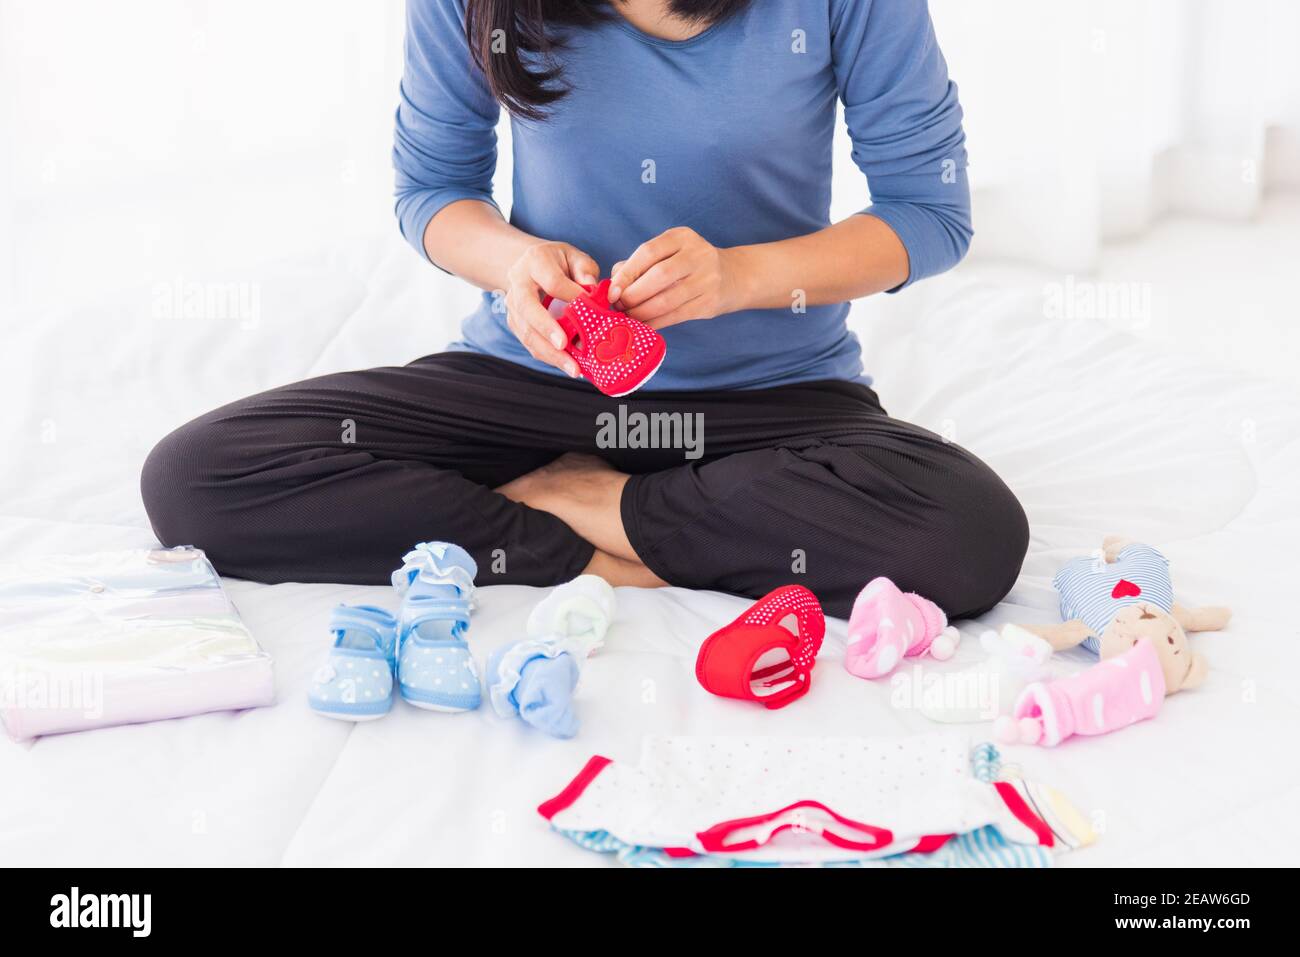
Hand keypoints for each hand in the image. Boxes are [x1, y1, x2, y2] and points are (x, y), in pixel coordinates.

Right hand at [505, 241, 599, 375]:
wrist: (527, 265)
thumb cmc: (558, 262)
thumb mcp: (574, 256)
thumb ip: (585, 270)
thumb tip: (593, 292)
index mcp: (535, 261)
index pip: (552, 282)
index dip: (572, 296)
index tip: (591, 308)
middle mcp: (518, 283)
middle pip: (528, 308)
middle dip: (547, 328)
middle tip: (564, 346)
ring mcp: (512, 305)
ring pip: (526, 332)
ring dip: (550, 353)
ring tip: (573, 368)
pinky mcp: (514, 323)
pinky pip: (530, 343)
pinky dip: (549, 357)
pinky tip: (568, 366)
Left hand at [608, 226, 746, 329]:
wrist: (732, 276)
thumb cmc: (686, 265)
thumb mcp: (667, 254)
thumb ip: (638, 265)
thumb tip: (612, 286)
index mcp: (681, 237)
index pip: (648, 252)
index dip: (627, 274)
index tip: (611, 292)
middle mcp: (698, 254)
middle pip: (659, 276)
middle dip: (633, 295)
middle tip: (619, 307)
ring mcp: (707, 279)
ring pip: (667, 300)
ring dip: (642, 312)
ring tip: (629, 317)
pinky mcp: (710, 302)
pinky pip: (676, 316)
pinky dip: (656, 323)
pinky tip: (644, 325)